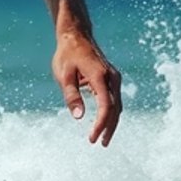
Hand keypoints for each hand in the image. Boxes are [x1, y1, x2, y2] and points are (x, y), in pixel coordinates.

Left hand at [51, 31, 121, 146]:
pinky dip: (111, 113)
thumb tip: (79, 117)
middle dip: (108, 127)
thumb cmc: (67, 55)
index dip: (100, 124)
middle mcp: (111, 77)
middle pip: (115, 108)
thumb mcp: (63, 75)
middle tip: (100, 143)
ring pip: (117, 105)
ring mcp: (114, 78)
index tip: (93, 138)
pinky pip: (115, 99)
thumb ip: (71, 95)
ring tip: (103, 138)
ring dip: (111, 122)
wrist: (76, 36)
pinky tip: (104, 123)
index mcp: (100, 76)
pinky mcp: (112, 79)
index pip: (105, 106)